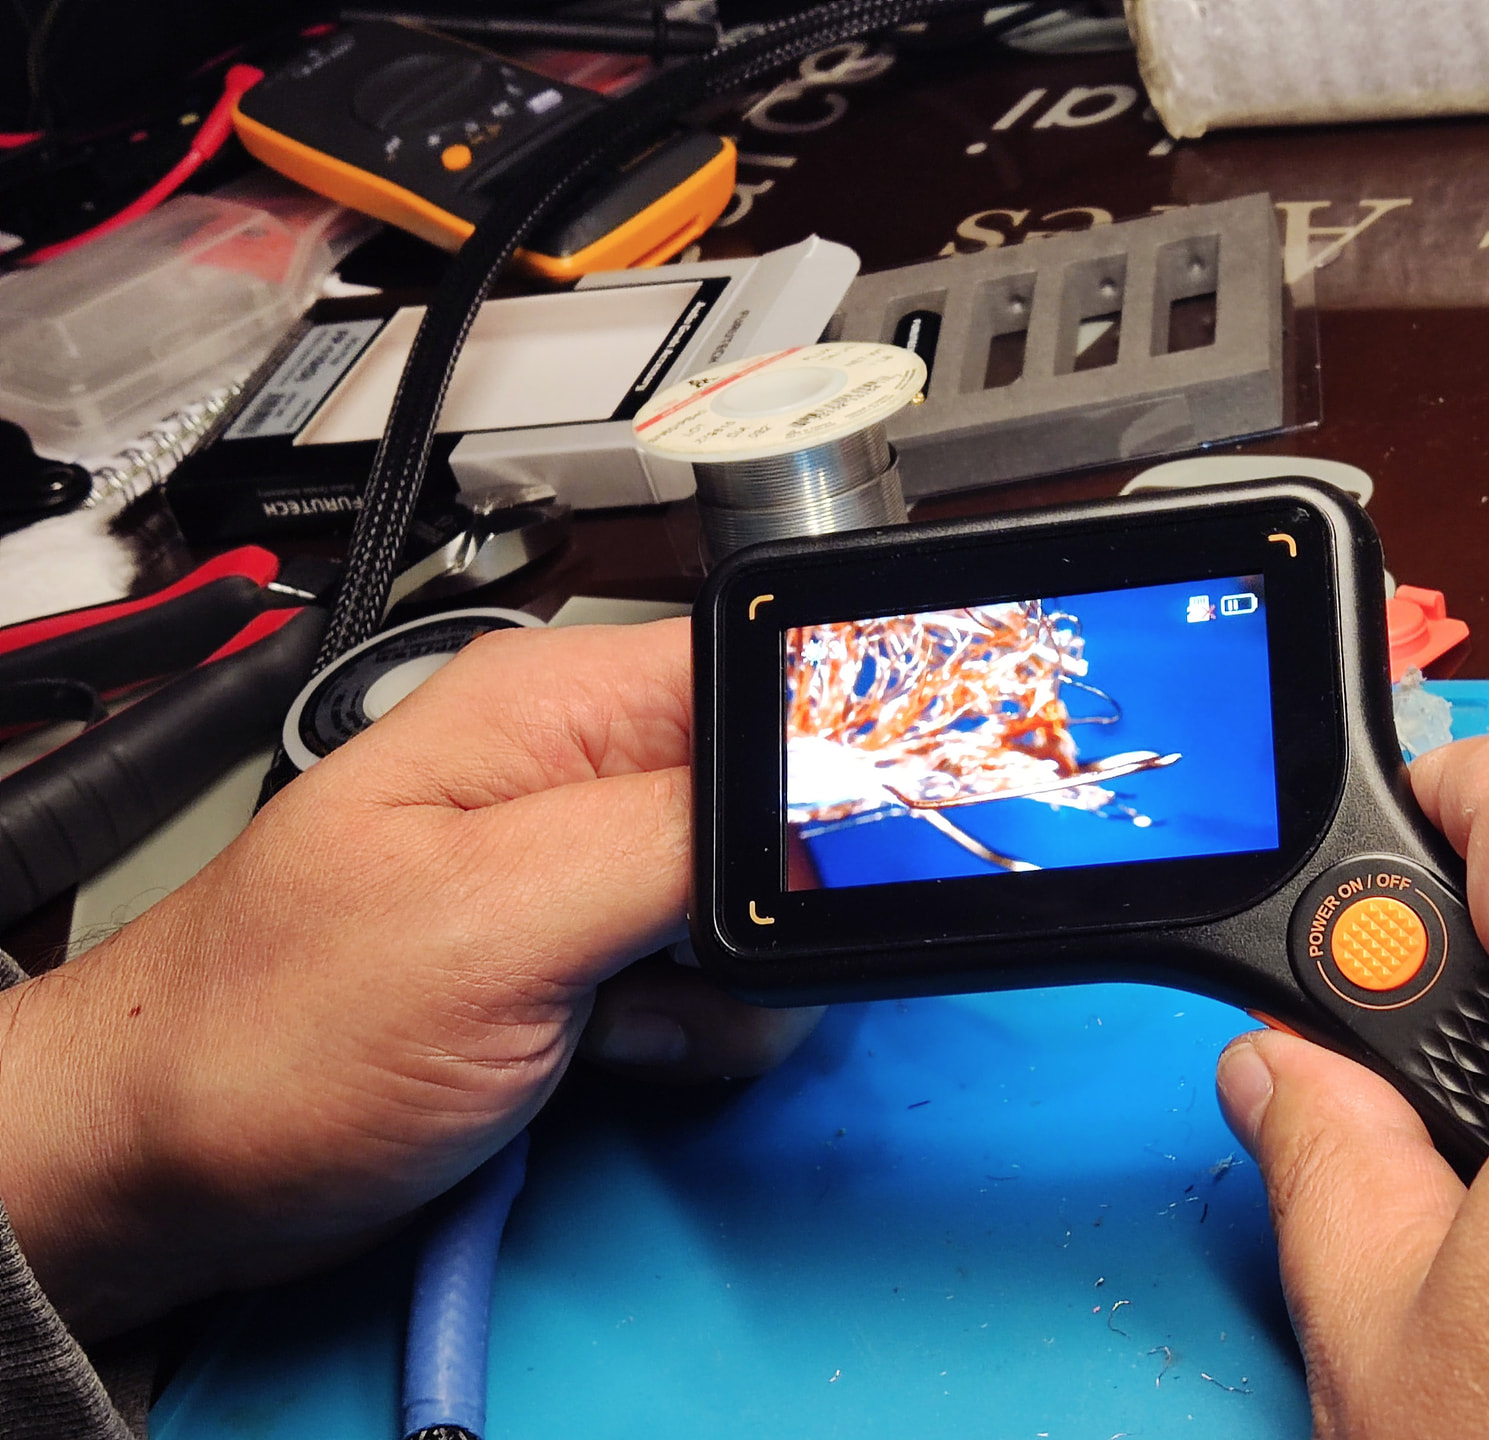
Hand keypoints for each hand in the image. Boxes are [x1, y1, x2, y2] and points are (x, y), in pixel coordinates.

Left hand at [0, 620, 818, 1337]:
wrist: (166, 1168)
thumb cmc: (264, 1034)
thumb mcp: (487, 920)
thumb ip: (670, 841)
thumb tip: (829, 796)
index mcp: (557, 706)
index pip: (769, 677)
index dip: (832, 764)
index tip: (834, 864)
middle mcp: (580, 770)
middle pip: (785, 800)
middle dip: (770, 907)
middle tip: (681, 972)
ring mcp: (586, 868)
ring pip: (763, 899)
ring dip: (730, 987)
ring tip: (622, 1023)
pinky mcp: (589, 954)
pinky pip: (715, 974)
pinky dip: (697, 1028)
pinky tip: (614, 1051)